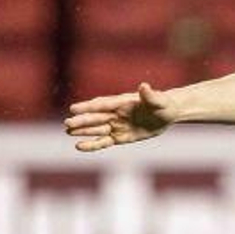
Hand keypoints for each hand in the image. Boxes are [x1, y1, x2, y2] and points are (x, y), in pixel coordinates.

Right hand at [64, 82, 178, 151]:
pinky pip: (104, 142)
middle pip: (96, 118)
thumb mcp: (158, 101)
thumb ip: (149, 95)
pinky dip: (92, 144)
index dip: (88, 107)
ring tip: (68, 132)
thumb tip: (144, 86)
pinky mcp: (120, 137)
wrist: (166, 113)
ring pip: (97, 129)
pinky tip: (79, 147)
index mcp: (121, 103)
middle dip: (82, 121)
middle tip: (67, 124)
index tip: (74, 109)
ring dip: (83, 131)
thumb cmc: (162, 104)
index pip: (102, 105)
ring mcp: (117, 125)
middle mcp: (116, 114)